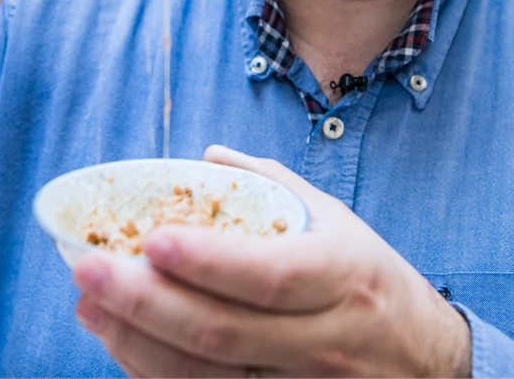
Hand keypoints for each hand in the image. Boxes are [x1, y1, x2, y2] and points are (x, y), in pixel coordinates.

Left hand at [72, 145, 471, 378]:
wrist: (425, 363)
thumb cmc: (371, 283)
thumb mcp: (339, 223)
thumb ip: (271, 186)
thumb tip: (205, 157)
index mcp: (340, 276)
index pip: (269, 275)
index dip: (207, 263)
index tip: (151, 240)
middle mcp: (323, 338)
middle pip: (223, 332)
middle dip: (146, 302)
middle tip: (89, 270)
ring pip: (207, 377)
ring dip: (137, 342)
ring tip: (89, 306)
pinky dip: (158, 375)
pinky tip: (123, 344)